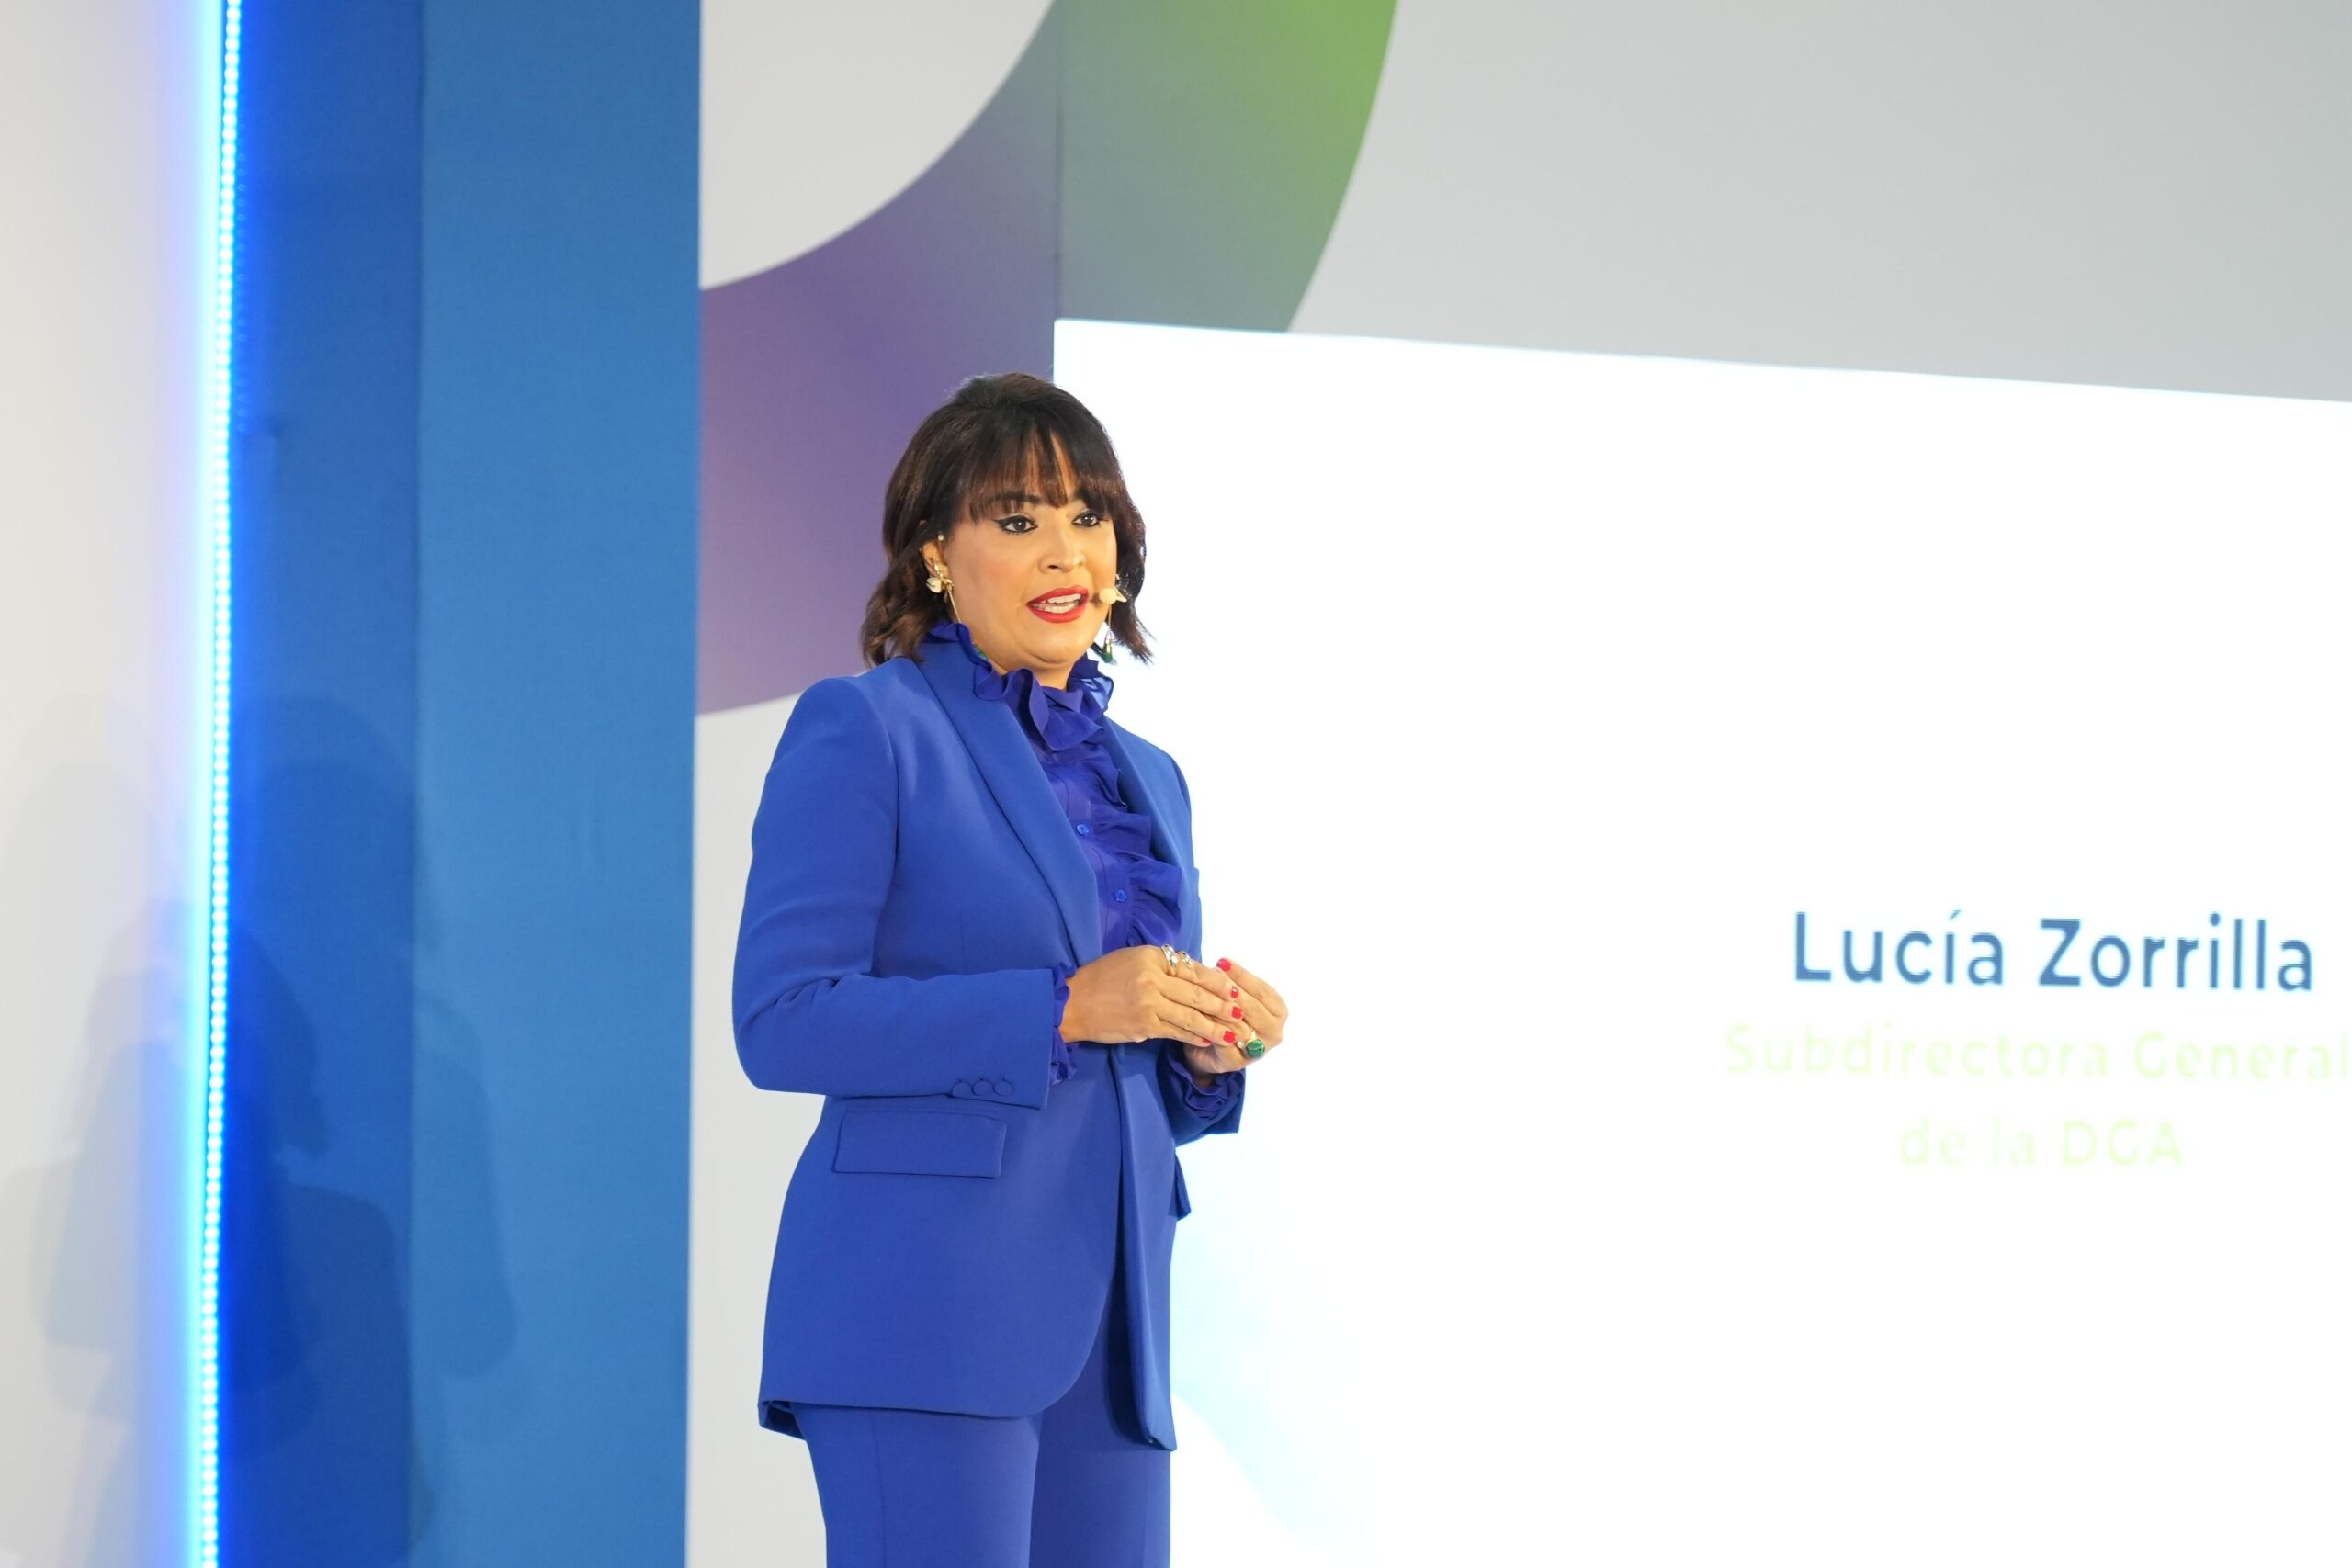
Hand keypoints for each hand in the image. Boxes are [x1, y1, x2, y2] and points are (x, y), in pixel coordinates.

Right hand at [1060, 945, 1237, 1055]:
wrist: (1073, 1003)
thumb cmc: (1102, 978)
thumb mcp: (1132, 959)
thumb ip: (1162, 965)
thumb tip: (1195, 973)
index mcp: (1152, 957)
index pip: (1193, 969)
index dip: (1217, 981)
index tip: (1233, 989)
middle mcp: (1153, 979)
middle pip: (1197, 993)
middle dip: (1222, 1005)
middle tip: (1240, 1013)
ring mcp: (1150, 1004)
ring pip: (1191, 1016)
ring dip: (1214, 1026)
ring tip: (1231, 1032)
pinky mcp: (1145, 1026)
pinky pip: (1176, 1032)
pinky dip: (1193, 1036)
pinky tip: (1206, 1039)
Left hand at [1175, 954, 1286, 1085]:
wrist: (1208, 1050)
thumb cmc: (1226, 1016)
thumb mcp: (1235, 997)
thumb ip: (1234, 984)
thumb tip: (1221, 966)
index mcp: (1279, 1012)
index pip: (1262, 990)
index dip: (1242, 975)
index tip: (1222, 961)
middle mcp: (1274, 1033)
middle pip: (1252, 1008)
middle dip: (1230, 990)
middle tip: (1210, 975)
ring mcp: (1258, 1050)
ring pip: (1238, 1025)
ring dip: (1219, 1008)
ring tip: (1200, 992)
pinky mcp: (1237, 1062)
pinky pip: (1224, 1043)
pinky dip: (1212, 1028)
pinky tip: (1198, 1015)